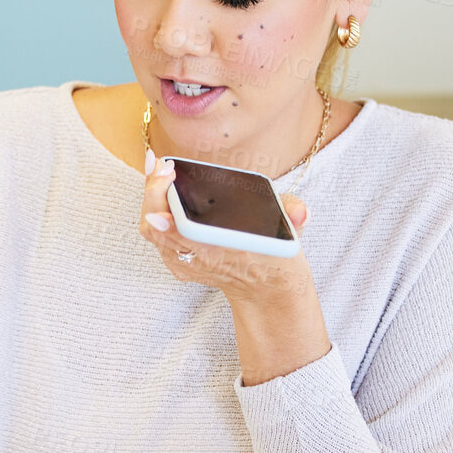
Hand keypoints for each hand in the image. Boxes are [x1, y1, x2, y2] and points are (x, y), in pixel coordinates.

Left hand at [138, 149, 312, 305]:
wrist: (264, 287)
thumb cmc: (274, 250)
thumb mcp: (290, 232)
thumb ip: (295, 215)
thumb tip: (301, 211)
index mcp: (227, 255)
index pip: (191, 243)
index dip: (172, 228)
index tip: (160, 214)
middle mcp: (200, 261)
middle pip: (161, 231)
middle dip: (155, 197)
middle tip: (163, 167)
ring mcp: (185, 263)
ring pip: (154, 231)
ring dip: (151, 197)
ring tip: (157, 165)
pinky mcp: (177, 261)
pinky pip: (156, 233)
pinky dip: (152, 205)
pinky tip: (157, 178)